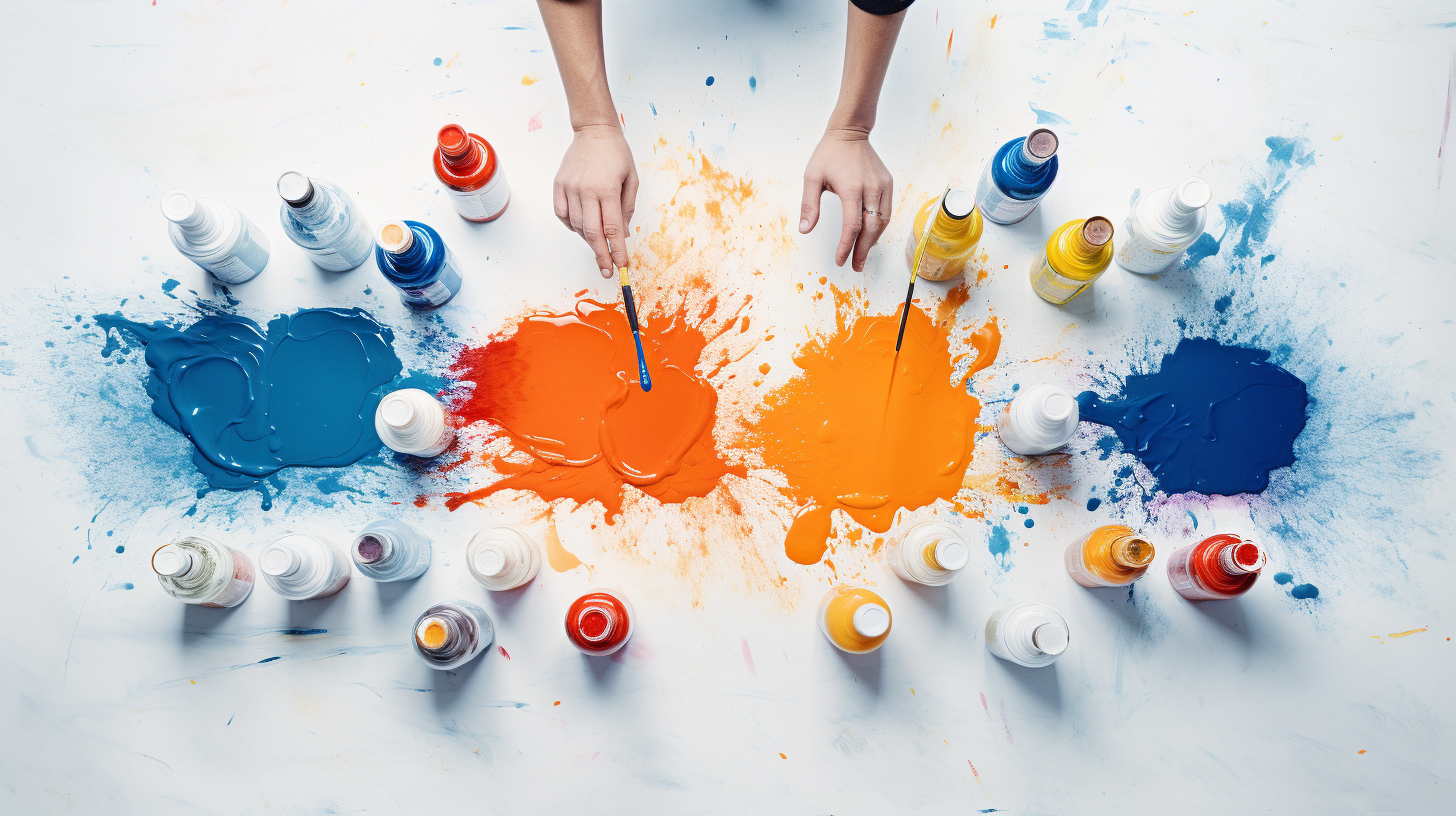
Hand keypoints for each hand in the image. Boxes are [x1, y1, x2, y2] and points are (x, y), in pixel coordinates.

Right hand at [552, 123, 638, 276]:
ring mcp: (569, 188)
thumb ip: (626, 209)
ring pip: (576, 226)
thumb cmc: (616, 153)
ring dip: (588, 238)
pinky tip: (581, 226)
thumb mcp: (631, 180)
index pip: (612, 229)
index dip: (616, 251)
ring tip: (598, 241)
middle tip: (607, 270)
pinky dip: (571, 225)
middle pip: (592, 233)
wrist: (594, 131)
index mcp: (607, 189)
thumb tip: (622, 236)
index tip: (620, 266)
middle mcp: (586, 190)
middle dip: (600, 255)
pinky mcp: (558, 185)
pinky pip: (562, 214)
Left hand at [799, 127, 893, 271]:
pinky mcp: (888, 184)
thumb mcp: (812, 177)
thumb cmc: (829, 154)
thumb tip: (804, 230)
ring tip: (861, 256)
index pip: (851, 226)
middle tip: (856, 266)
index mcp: (851, 188)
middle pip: (870, 228)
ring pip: (882, 222)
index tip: (840, 260)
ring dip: (872, 241)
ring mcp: (883, 186)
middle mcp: (871, 188)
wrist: (850, 133)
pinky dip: (879, 228)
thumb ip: (808, 205)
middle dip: (862, 250)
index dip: (846, 246)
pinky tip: (870, 237)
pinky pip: (886, 212)